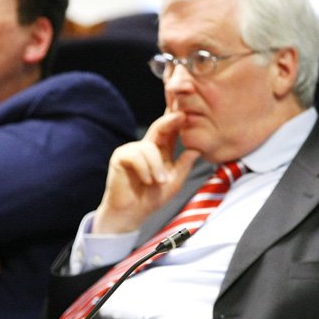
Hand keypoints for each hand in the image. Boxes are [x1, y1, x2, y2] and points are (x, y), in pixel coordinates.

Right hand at [92, 112, 200, 234]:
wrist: (133, 213)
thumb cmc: (153, 197)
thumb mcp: (174, 180)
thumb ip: (184, 164)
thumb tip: (197, 149)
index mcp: (162, 150)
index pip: (171, 130)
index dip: (177, 116)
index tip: (188, 106)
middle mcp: (147, 146)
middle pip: (160, 127)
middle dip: (171, 120)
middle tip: (182, 115)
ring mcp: (133, 149)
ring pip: (150, 148)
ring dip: (157, 167)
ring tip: (159, 182)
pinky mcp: (121, 156)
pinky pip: (136, 156)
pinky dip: (145, 169)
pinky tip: (146, 180)